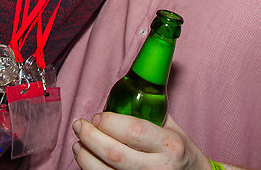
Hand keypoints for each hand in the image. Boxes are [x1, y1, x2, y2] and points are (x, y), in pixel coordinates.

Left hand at [71, 112, 208, 169]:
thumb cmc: (181, 153)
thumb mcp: (173, 130)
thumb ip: (150, 114)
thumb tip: (119, 97)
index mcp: (170, 145)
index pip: (134, 130)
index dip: (109, 122)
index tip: (98, 116)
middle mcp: (158, 168)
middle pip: (114, 153)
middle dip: (90, 137)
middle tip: (80, 125)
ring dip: (84, 157)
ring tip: (78, 144)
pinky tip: (87, 160)